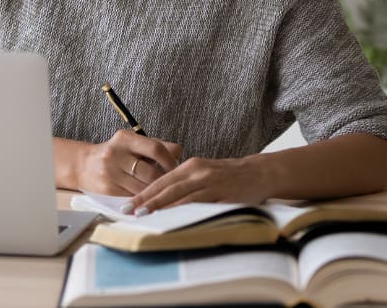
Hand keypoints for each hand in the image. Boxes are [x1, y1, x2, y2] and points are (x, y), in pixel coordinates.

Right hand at [76, 130, 181, 195]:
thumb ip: (157, 145)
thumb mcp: (133, 143)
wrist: (84, 165)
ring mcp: (110, 173)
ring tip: (164, 193)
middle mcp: (115, 154)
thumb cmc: (116, 154)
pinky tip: (151, 200)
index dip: (170, 160)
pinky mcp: (107, 190)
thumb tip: (180, 152)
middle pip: (151, 173)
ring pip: (143, 188)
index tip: (176, 168)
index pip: (155, 148)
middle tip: (173, 184)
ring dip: (156, 193)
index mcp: (125, 138)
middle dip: (165, 180)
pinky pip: (133, 198)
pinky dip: (145, 200)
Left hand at [124, 155, 272, 214]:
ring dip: (162, 208)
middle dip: (146, 201)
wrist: (259, 172)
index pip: (161, 181)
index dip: (143, 193)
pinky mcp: (223, 195)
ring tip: (144, 217)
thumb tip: (160, 199)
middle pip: (167, 188)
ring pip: (182, 197)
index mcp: (191, 166)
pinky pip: (201, 205)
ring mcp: (211, 183)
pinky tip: (174, 221)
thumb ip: (184, 182)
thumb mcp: (204, 172)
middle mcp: (199, 172)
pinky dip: (185, 213)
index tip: (127, 204)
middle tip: (128, 212)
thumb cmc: (228, 175)